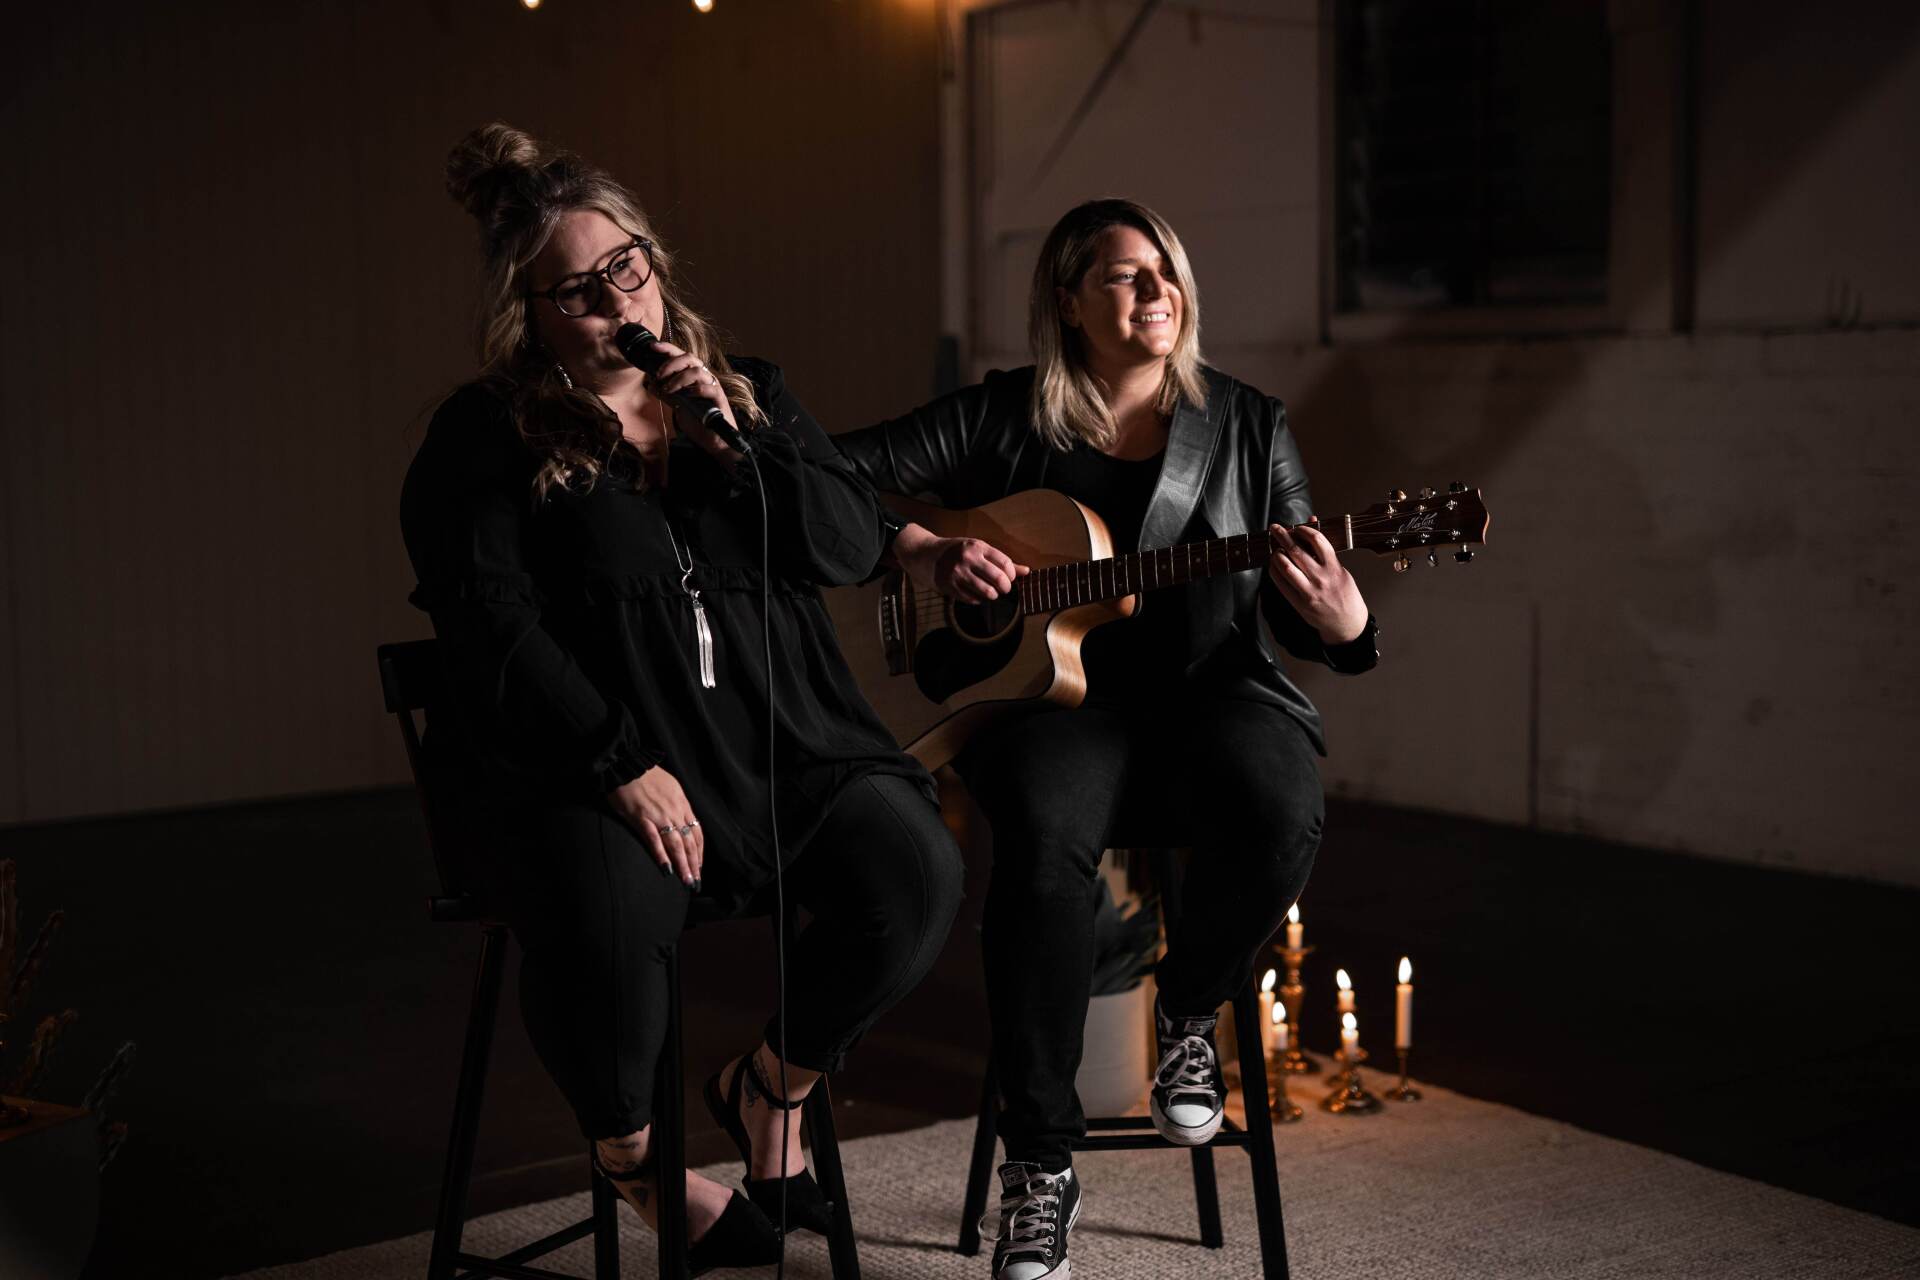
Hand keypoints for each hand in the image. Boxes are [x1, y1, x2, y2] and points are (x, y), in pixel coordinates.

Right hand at [606, 764, 704, 886]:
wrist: (626, 764)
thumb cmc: (645, 775)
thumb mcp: (670, 786)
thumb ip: (677, 804)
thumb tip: (682, 820)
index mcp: (681, 803)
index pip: (696, 832)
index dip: (699, 851)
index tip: (699, 866)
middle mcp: (674, 810)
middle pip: (689, 841)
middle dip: (694, 864)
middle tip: (696, 882)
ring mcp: (658, 815)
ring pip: (676, 844)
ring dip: (683, 864)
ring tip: (686, 881)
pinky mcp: (641, 818)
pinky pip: (653, 840)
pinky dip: (661, 855)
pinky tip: (667, 869)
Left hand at [644, 340, 739, 462]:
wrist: (714, 440)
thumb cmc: (698, 421)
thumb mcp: (677, 405)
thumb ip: (667, 394)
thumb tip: (651, 383)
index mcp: (694, 375)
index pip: (681, 356)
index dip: (667, 348)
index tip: (652, 346)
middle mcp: (705, 377)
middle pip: (689, 357)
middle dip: (671, 364)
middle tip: (659, 375)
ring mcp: (713, 386)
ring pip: (697, 371)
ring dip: (678, 379)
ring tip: (669, 390)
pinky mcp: (719, 398)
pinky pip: (708, 388)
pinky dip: (695, 390)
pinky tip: (686, 396)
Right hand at [894, 523, 1029, 601]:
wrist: (926, 554)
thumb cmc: (957, 551)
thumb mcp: (978, 549)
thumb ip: (1002, 561)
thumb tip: (1026, 571)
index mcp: (977, 546)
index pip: (1005, 562)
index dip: (1012, 574)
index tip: (1009, 578)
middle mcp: (968, 559)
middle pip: (998, 579)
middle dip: (1005, 588)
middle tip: (1004, 589)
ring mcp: (958, 573)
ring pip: (987, 592)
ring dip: (993, 595)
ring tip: (991, 593)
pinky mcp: (949, 586)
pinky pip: (972, 599)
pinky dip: (978, 599)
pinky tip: (976, 594)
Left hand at [1267, 518, 1369, 644]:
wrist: (1347, 624)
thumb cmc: (1344, 594)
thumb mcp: (1340, 569)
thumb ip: (1324, 549)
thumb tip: (1312, 521)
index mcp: (1334, 568)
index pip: (1317, 540)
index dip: (1303, 530)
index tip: (1296, 527)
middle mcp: (1321, 578)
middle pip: (1297, 551)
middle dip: (1282, 536)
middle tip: (1275, 528)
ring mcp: (1309, 592)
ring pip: (1286, 567)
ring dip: (1277, 554)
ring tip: (1276, 550)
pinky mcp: (1299, 603)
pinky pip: (1281, 583)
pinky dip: (1274, 571)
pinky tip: (1274, 565)